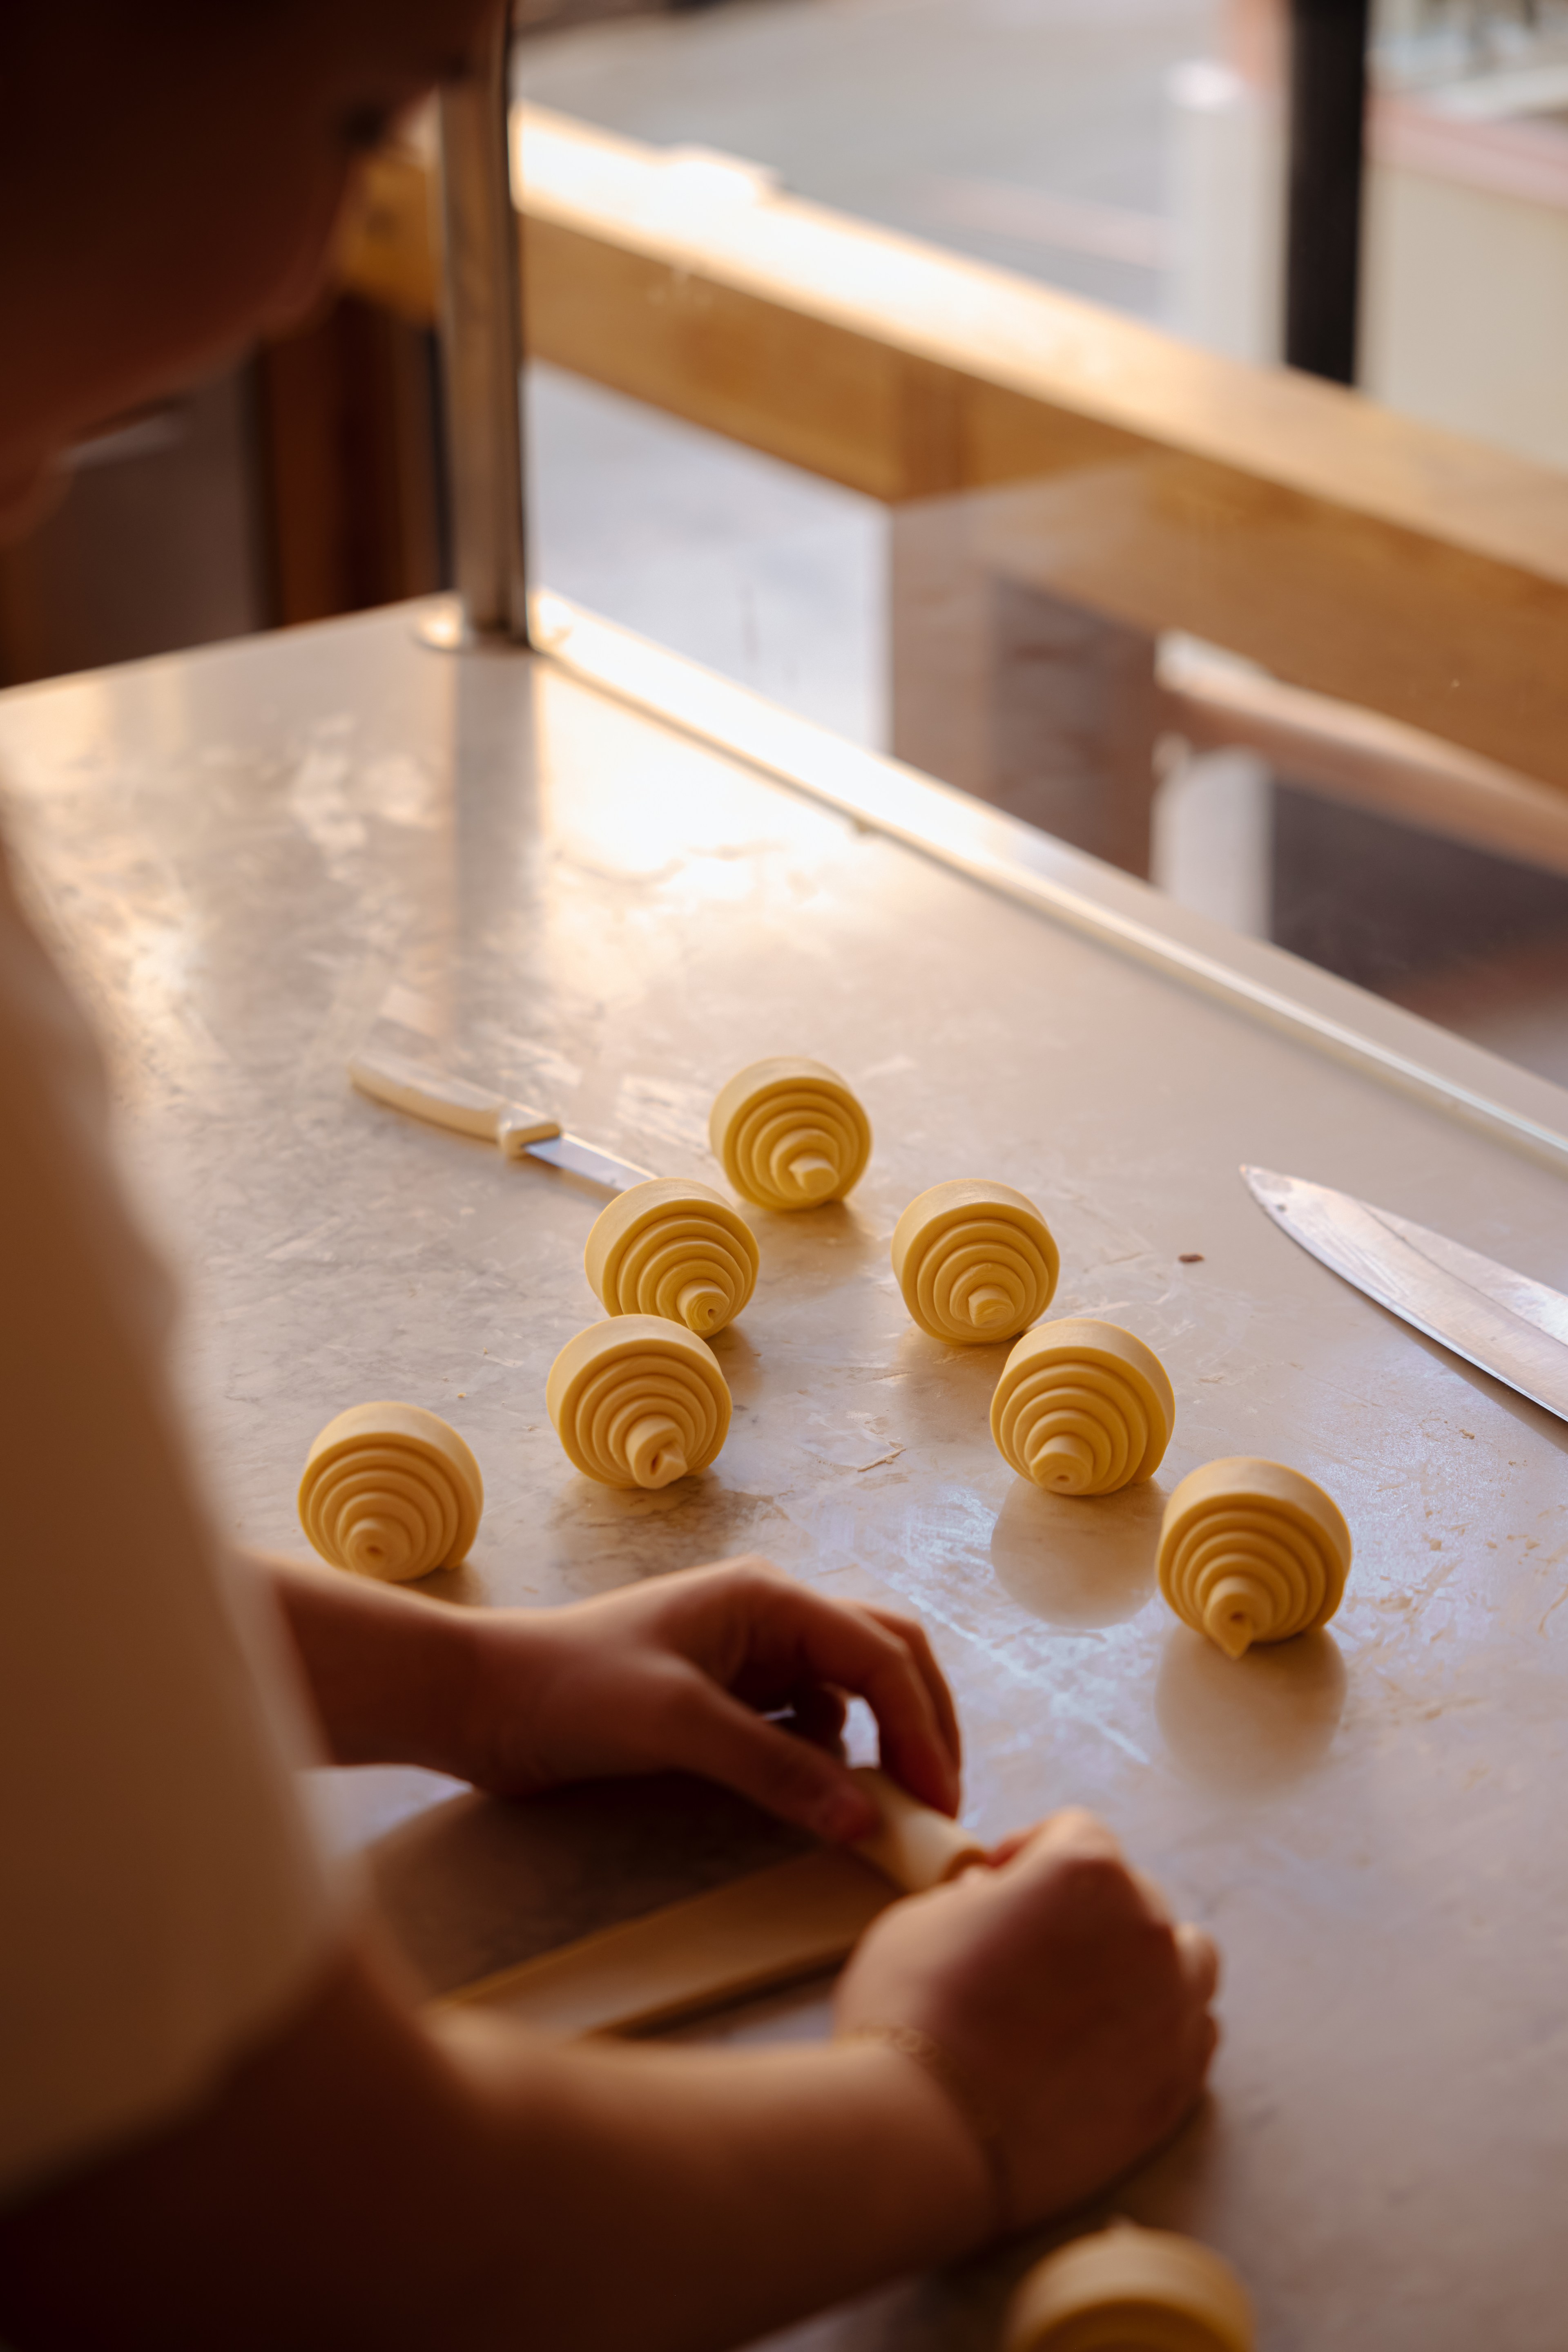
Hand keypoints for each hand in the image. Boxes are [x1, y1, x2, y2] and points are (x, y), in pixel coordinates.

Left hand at [460, 1556, 961, 1840]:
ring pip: (853, 1690)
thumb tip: (866, 1820)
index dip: (921, 1726)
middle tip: (940, 1804)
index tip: (937, 1800)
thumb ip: (775, 1769)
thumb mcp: (676, 1726)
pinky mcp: (729, 1696)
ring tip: (898, 1808)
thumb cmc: (570, 1690)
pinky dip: (835, 1757)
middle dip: (923, 1725)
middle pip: (886, 1658)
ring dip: (885, 1741)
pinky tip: (825, 1795)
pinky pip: (809, 1722)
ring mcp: (751, 1655)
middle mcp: (770, 1616)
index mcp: (768, 1597)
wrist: (483, 1701)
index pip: (881, 1654)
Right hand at [834, 1810, 1218, 2229]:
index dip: (1032, 1852)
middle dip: (1086, 1911)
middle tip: (1035, 1950)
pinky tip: (1110, 2048)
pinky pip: (1194, 2033)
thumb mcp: (927, 1915)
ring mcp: (1170, 2008)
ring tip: (1091, 1994)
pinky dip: (1161, 2028)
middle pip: (1132, 1894)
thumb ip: (981, 1896)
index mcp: (1084, 1871)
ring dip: (1145, 1962)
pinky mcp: (1176, 2084)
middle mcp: (1145, 1927)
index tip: (1001, 1883)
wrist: (928, 2131)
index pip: (1077, 1832)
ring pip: (1187, 1959)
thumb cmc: (913, 2010)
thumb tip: (999, 1900)